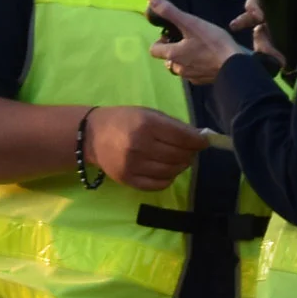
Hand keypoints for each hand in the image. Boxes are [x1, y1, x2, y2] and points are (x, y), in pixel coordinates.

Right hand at [84, 106, 208, 190]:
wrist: (92, 135)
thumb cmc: (124, 120)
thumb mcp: (147, 113)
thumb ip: (172, 125)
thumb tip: (197, 137)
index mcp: (146, 124)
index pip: (183, 137)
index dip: (198, 141)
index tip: (203, 141)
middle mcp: (140, 145)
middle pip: (179, 155)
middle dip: (190, 153)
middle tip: (190, 150)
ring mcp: (134, 165)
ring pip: (171, 171)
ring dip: (181, 166)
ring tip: (180, 159)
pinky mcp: (129, 180)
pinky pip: (158, 184)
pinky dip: (168, 178)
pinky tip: (167, 170)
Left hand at [148, 0, 245, 84]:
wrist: (235, 65)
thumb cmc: (212, 43)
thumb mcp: (191, 23)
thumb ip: (170, 12)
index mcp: (172, 54)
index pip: (154, 49)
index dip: (160, 40)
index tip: (172, 34)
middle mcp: (178, 68)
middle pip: (167, 58)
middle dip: (173, 48)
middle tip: (188, 38)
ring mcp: (190, 77)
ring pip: (180, 66)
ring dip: (185, 58)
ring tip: (199, 47)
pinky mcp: (202, 81)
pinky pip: (193, 73)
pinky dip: (196, 66)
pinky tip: (208, 58)